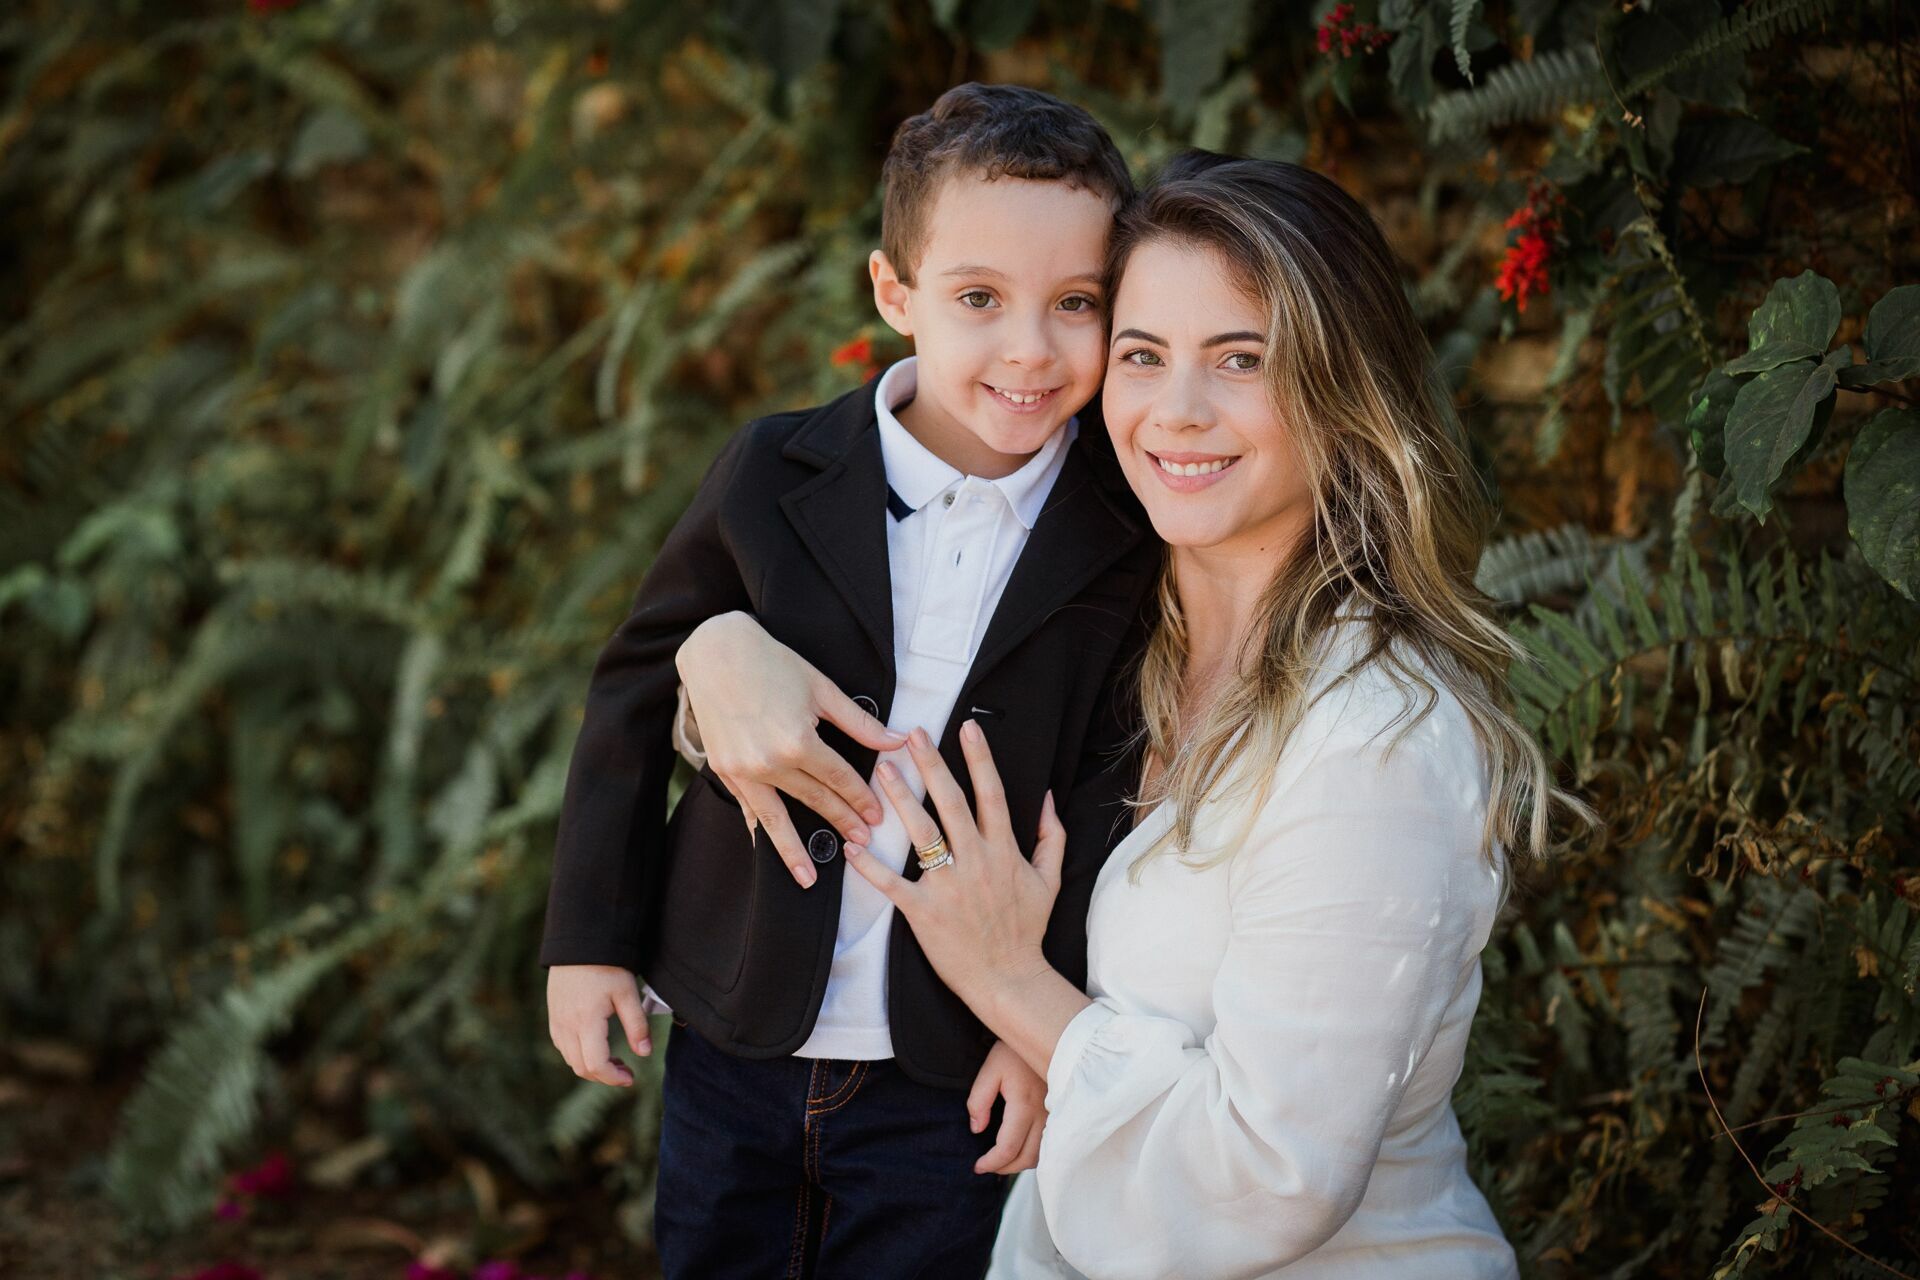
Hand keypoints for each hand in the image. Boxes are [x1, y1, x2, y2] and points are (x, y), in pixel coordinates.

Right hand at [546, 964, 651, 1086]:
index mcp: (586, 1021)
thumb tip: (644, 1053)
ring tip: (615, 1059)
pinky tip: (597, 1046)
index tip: (631, 1078)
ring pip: (570, 1059)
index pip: (595, 1064)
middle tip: (626, 1071)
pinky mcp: (553, 1017)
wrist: (580, 944)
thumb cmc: (607, 966)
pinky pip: (563, 1047)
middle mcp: (566, 1026)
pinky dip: (580, 1055)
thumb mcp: (627, 993)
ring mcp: (557, 1022)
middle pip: (581, 1067)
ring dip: (592, 1067)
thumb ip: (637, 1025)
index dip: (613, 1077)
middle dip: (604, 1076)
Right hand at [677, 612, 905, 888]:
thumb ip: (860, 722)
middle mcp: (769, 762)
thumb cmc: (773, 662)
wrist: (717, 652)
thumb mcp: (822, 688)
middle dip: (841, 821)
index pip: (839, 779)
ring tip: (809, 877)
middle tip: (862, 843)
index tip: (877, 817)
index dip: (860, 798)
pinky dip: (759, 827)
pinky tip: (768, 847)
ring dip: (794, 848)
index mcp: (798, 741)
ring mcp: (743, 769)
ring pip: (777, 816)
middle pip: (814, 799)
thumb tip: (897, 741)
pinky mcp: (723, 768)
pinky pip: (747, 806)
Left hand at [844, 722, 1063, 1010]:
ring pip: (922, 833)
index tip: (967, 728)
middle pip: (951, 803)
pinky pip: (892, 884)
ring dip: (900, 800)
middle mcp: (976, 861)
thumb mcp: (1050, 880)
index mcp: (1004, 851)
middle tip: (912, 734)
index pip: (992, 794)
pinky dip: (869, 866)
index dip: (980, 759)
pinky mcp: (924, 912)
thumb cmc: (1026, 930)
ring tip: (883, 770)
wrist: (1010, 980)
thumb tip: (1049, 797)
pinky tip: (850, 845)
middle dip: (931, 765)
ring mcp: (949, 886)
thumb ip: (1051, 836)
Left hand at [968, 1039, 1047, 1174]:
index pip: (1008, 1148)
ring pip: (1042, 1154)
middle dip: (1005, 1168)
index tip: (978, 1166)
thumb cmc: (1014, 1050)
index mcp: (1024, 1104)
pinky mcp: (1061, 1112)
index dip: (991, 1163)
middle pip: (1027, 1158)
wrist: (1045, 1034)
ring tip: (1003, 1159)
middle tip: (988, 1166)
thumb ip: (979, 1101)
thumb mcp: (989, 1070)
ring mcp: (1056, 1114)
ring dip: (1022, 1162)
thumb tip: (977, 1129)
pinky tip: (1022, 1147)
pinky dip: (1036, 1153)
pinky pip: (1051, 1144)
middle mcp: (1044, 1113)